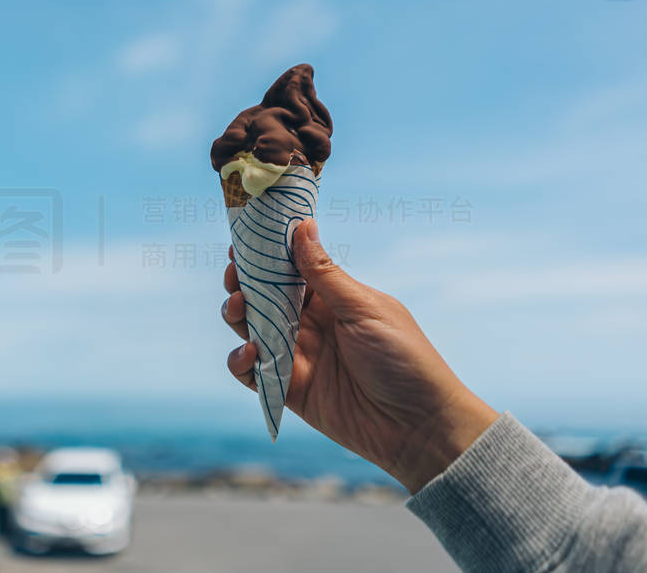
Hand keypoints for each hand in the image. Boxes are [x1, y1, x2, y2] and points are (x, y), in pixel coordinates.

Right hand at [222, 218, 497, 492]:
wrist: (418, 426)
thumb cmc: (404, 359)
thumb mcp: (364, 309)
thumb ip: (324, 273)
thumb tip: (302, 225)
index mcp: (331, 299)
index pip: (288, 269)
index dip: (264, 255)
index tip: (241, 241)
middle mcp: (309, 324)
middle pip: (262, 297)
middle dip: (242, 282)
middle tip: (234, 274)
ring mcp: (296, 356)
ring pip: (250, 329)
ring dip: (235, 315)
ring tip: (237, 306)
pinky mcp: (288, 389)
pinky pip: (251, 373)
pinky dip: (240, 361)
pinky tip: (249, 352)